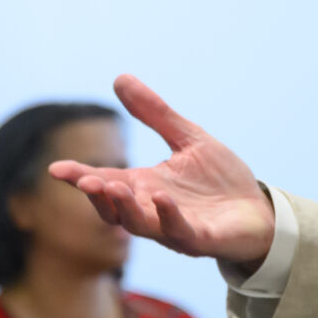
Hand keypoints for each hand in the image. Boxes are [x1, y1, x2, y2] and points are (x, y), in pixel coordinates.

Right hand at [47, 74, 275, 268]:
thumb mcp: (187, 139)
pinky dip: (168, 217)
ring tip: (111, 186)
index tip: (56, 169)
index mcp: (145, 187)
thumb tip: (120, 78)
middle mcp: (153, 210)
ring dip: (125, 208)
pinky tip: (163, 198)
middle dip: (97, 196)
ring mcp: (175, 227)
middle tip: (84, 180)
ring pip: (140, 224)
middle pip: (115, 209)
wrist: (260, 210)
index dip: (81, 177)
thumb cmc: (221, 180)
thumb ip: (155, 113)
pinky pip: (180, 231)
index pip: (105, 182)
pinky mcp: (201, 239)